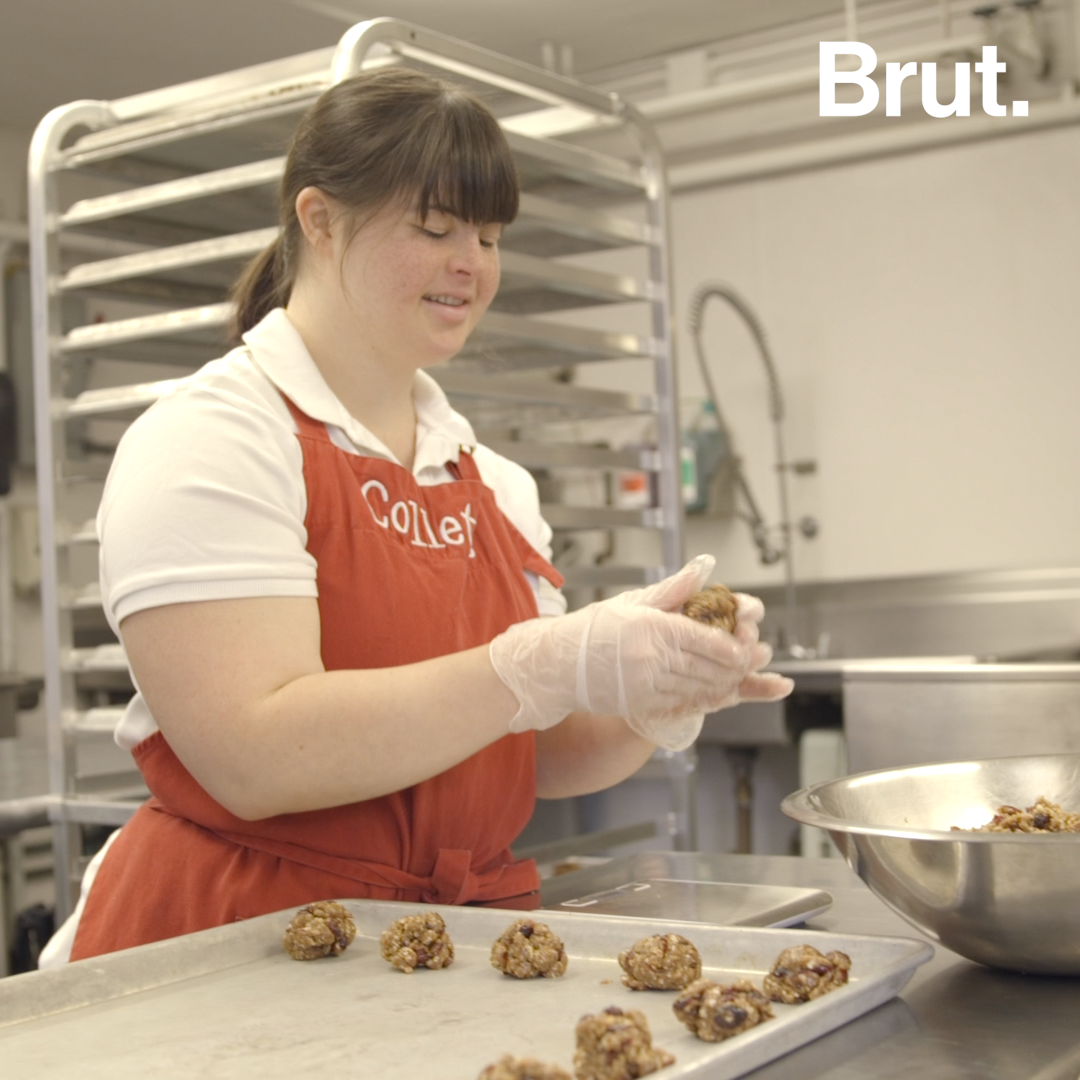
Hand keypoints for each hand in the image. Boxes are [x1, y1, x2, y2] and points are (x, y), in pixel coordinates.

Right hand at [489, 556, 788, 750]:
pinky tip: (715, 694)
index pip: (698, 636)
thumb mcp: (632, 602)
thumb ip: (672, 590)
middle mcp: (647, 655)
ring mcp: (643, 682)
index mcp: (648, 625)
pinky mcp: (639, 702)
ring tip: (740, 678)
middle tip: (753, 661)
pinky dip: (702, 698)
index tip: (745, 646)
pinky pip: (680, 702)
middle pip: (703, 665)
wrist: (557, 665)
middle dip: (732, 666)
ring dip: (722, 684)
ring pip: (696, 686)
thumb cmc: (593, 630)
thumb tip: (703, 570)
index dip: (726, 644)